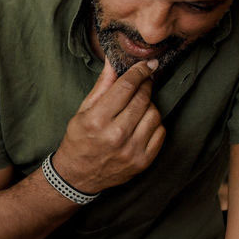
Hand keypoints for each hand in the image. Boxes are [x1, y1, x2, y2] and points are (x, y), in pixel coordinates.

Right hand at [51, 59, 165, 193]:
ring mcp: (131, 150)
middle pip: (142, 98)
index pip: (126, 87)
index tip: (147, 65)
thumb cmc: (79, 140)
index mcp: (97, 121)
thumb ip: (102, 86)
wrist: (78, 176)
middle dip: (145, 86)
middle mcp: (115, 136)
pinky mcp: (142, 161)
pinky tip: (142, 124)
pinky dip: (154, 124)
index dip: (139, 72)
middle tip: (143, 83)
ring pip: (154, 114)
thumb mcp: (83, 111)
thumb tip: (114, 61)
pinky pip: (160, 132)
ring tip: (138, 108)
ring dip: (149, 106)